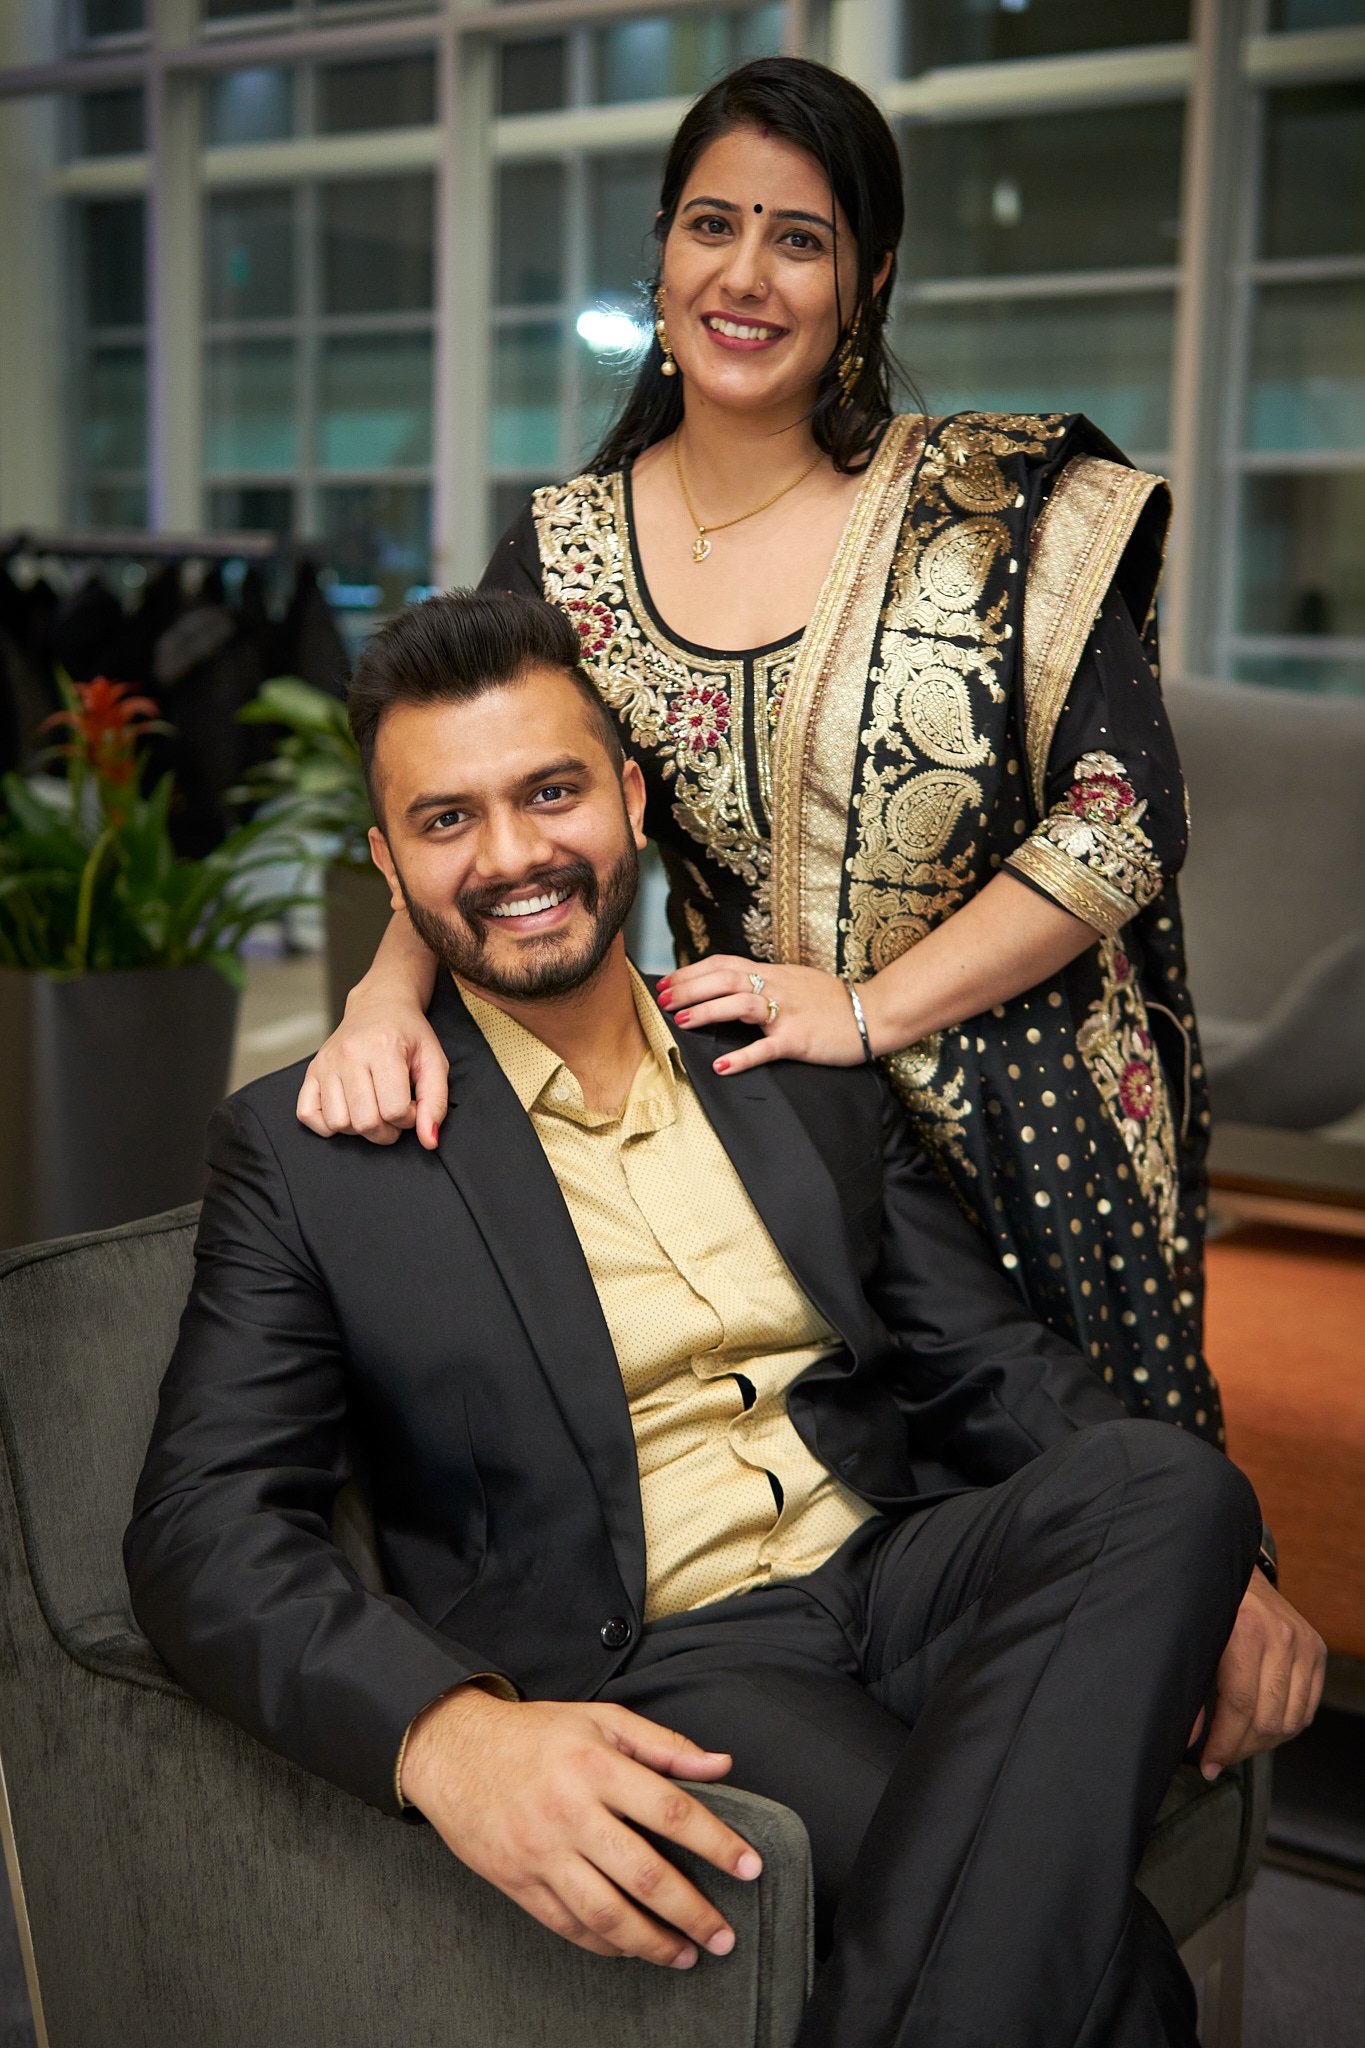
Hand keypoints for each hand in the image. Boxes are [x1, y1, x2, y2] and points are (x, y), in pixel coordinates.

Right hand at [296, 991, 448, 1148]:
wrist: (379, 1005)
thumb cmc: (408, 1034)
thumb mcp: (434, 1062)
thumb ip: (435, 1102)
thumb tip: (429, 1141)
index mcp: (383, 1048)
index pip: (394, 1110)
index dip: (409, 1118)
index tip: (412, 1105)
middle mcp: (349, 1055)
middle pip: (365, 1122)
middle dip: (386, 1130)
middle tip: (394, 1112)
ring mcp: (326, 1063)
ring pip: (338, 1123)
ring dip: (359, 1128)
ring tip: (373, 1109)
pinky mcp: (312, 1071)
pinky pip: (307, 1115)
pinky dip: (327, 1124)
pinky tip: (348, 1111)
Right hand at [400, 1687, 760, 1966]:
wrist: (452, 1750)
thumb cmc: (534, 1734)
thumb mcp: (600, 1720)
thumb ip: (664, 1745)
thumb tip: (720, 1766)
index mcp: (596, 1766)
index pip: (671, 1811)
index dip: (716, 1843)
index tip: (749, 1868)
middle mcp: (570, 1813)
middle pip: (644, 1875)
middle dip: (692, 1912)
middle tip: (724, 1935)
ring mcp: (541, 1852)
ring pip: (606, 1914)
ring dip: (652, 1942)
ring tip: (684, 1955)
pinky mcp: (517, 1881)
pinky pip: (568, 1925)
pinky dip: (605, 1944)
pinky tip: (631, 1948)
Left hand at [660, 956, 866, 1075]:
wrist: (874, 1013)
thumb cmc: (833, 1001)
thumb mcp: (795, 981)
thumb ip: (765, 982)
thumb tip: (731, 986)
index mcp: (772, 973)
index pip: (723, 964)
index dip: (691, 972)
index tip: (667, 982)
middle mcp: (776, 988)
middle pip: (724, 979)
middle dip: (689, 988)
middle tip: (662, 1000)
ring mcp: (788, 1013)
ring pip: (740, 1005)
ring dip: (707, 1012)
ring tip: (681, 1022)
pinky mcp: (799, 1040)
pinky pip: (766, 1048)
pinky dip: (742, 1057)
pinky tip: (721, 1066)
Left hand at [1195, 1569, 1325, 1779]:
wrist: (1230, 1563)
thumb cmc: (1202, 1603)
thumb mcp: (1188, 1641)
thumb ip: (1190, 1691)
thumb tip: (1192, 1741)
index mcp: (1244, 1630)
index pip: (1240, 1706)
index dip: (1223, 1743)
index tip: (1207, 1763)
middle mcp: (1281, 1635)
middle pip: (1269, 1719)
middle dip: (1241, 1748)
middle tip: (1219, 1758)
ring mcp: (1303, 1641)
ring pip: (1292, 1720)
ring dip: (1263, 1743)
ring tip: (1237, 1745)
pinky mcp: (1316, 1648)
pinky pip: (1307, 1707)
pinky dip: (1286, 1726)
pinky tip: (1261, 1729)